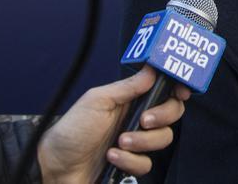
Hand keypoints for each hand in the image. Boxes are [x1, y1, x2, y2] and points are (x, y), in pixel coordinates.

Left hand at [37, 66, 190, 182]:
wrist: (56, 166)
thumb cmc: (71, 130)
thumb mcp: (98, 100)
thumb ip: (128, 87)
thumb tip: (152, 70)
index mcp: (130, 99)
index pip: (164, 90)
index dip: (177, 89)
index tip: (181, 91)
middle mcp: (137, 118)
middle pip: (172, 114)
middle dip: (162, 116)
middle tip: (143, 120)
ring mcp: (136, 142)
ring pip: (163, 139)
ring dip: (142, 141)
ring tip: (119, 142)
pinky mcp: (131, 164)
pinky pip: (147, 163)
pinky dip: (129, 161)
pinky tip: (112, 157)